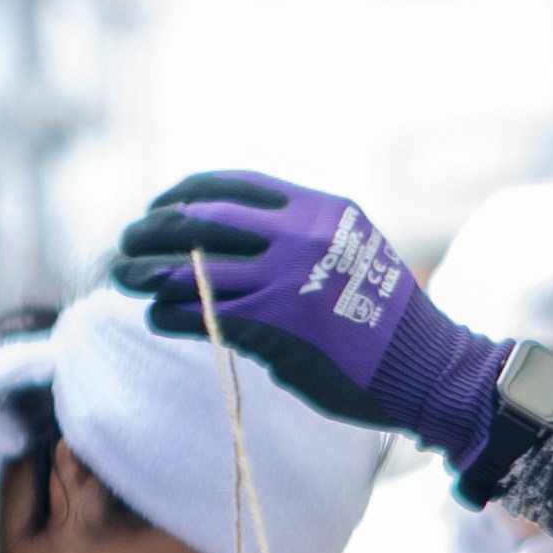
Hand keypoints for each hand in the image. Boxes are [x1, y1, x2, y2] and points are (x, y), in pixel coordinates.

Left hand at [110, 172, 506, 466]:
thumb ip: (301, 238)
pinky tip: (157, 317)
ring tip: (126, 278)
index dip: (186, 192)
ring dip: (148, 274)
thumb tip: (239, 242)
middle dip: (154, 229)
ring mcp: (286, 281)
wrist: (426, 366)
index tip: (160, 204)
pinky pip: (202, 314)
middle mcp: (299, 236)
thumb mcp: (352, 250)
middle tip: (128, 241)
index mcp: (318, 210)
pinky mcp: (274, 328)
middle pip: (202, 220)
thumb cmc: (387, 319)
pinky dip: (170, 314)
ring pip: (192, 269)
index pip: (234, 185)